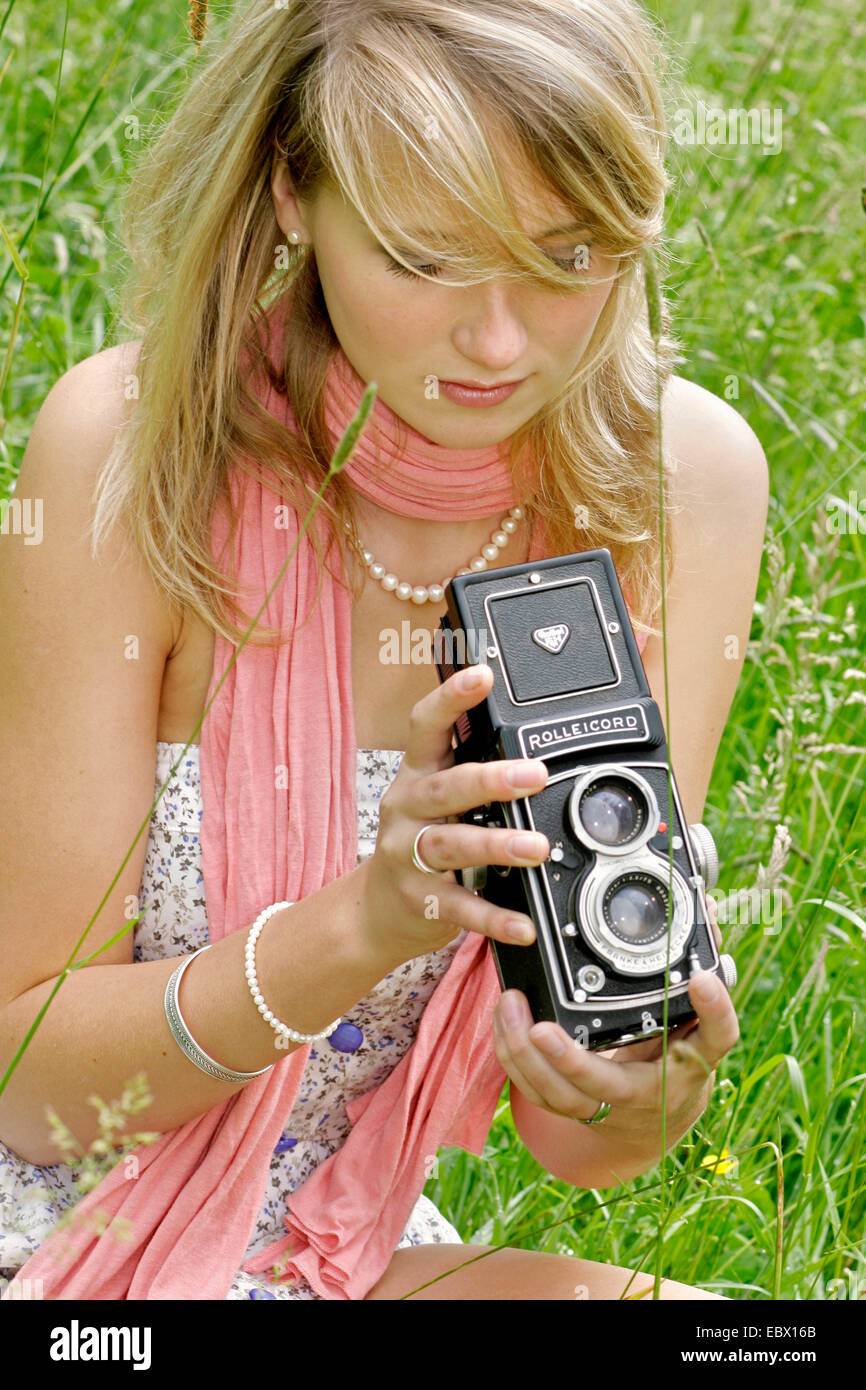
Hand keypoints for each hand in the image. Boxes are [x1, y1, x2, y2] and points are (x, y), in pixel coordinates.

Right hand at [360, 663, 550, 964]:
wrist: (376, 909)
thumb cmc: (420, 838)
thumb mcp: (436, 796)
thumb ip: (472, 768)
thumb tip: (530, 739)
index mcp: (417, 773)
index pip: (427, 726)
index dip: (452, 698)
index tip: (482, 673)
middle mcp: (408, 808)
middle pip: (446, 788)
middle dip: (490, 779)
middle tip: (534, 774)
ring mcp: (409, 856)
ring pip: (452, 845)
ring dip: (496, 845)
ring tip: (536, 848)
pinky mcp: (420, 901)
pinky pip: (460, 908)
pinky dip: (494, 918)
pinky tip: (523, 925)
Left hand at [492, 894, 738, 1152]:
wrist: (659, 1119)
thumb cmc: (676, 1055)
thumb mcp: (698, 1017)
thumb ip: (696, 961)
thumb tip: (708, 907)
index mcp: (692, 1058)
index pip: (716, 1036)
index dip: (713, 1011)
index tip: (700, 978)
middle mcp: (652, 1087)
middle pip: (609, 1085)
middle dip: (571, 1060)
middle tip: (541, 1028)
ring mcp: (610, 1104)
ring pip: (563, 1097)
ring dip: (528, 1057)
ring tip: (511, 1006)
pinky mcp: (577, 1108)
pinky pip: (539, 1093)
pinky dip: (516, 1059)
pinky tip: (504, 1022)